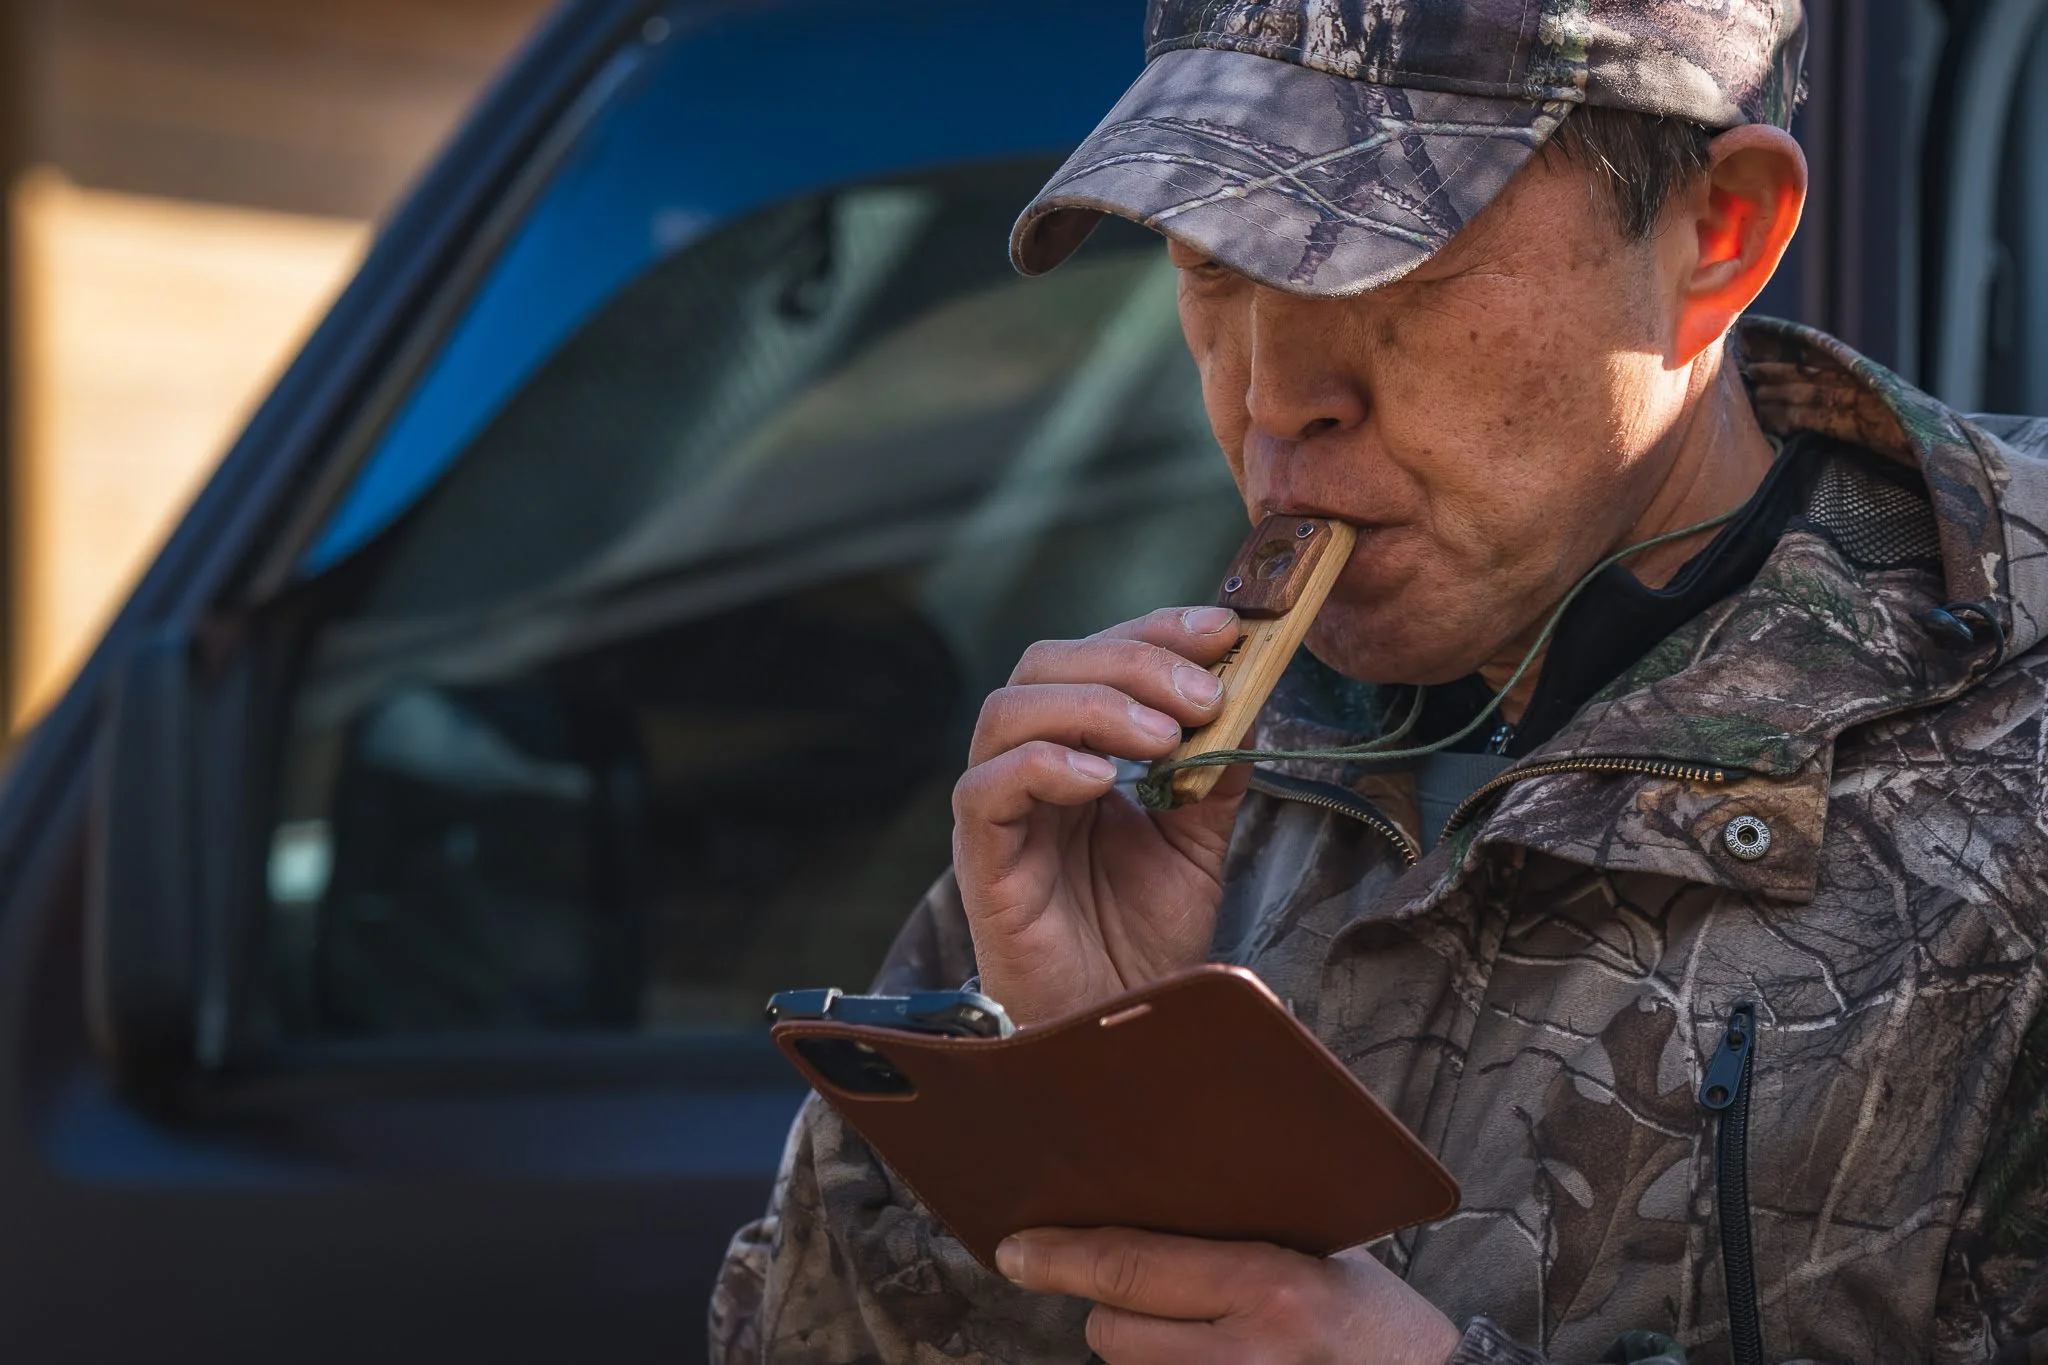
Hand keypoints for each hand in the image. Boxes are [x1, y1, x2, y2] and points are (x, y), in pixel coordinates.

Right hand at [953, 606, 1250, 1025]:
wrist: (1116, 1028)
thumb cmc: (1142, 939)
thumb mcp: (1198, 840)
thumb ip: (1214, 771)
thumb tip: (1251, 697)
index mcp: (1076, 748)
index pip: (1096, 654)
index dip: (1155, 631)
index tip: (1224, 630)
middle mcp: (1028, 765)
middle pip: (1047, 664)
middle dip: (1132, 659)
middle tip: (1203, 692)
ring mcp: (998, 809)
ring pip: (1009, 710)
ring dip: (1093, 705)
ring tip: (1163, 737)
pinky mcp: (980, 858)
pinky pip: (985, 788)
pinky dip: (1043, 766)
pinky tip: (1103, 781)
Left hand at [995, 1227, 1460, 1364]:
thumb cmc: (1374, 1316)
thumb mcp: (1316, 1249)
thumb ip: (1236, 1223)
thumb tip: (1148, 1182)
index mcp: (1268, 1285)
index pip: (1130, 1269)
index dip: (1059, 1257)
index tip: (1012, 1249)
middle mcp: (1245, 1354)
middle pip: (1112, 1330)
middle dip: (1112, 1307)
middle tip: (1147, 1291)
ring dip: (1139, 1348)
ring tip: (1193, 1329)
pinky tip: (1199, 1354)